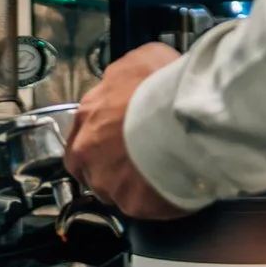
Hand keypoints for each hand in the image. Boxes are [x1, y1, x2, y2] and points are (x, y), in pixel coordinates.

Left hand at [66, 42, 192, 220]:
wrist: (181, 116)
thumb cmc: (161, 84)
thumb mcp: (140, 59)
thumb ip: (125, 75)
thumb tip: (128, 80)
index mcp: (87, 115)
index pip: (83, 135)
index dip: (105, 139)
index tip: (124, 138)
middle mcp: (87, 151)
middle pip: (90, 168)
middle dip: (109, 168)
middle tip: (139, 161)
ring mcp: (107, 181)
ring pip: (114, 191)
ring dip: (133, 185)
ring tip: (162, 173)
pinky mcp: (131, 205)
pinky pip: (143, 207)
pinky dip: (158, 200)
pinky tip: (175, 185)